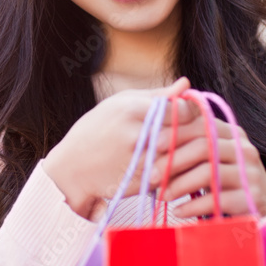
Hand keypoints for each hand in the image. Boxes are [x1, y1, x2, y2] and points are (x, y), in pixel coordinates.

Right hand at [43, 76, 191, 220]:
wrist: (71, 168)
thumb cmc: (95, 129)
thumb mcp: (119, 103)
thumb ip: (156, 95)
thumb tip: (186, 83)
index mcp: (132, 110)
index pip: (182, 109)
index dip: (190, 113)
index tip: (187, 115)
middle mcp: (137, 134)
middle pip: (184, 133)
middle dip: (192, 133)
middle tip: (194, 134)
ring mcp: (140, 160)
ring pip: (181, 155)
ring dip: (186, 153)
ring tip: (184, 149)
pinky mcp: (142, 182)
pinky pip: (171, 175)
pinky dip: (176, 170)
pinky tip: (171, 166)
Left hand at [152, 100, 265, 218]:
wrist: (260, 212)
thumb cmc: (222, 183)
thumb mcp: (207, 160)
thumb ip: (187, 146)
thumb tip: (150, 140)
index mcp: (232, 133)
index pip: (201, 124)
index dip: (175, 132)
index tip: (152, 144)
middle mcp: (244, 149)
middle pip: (203, 146)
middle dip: (172, 161)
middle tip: (151, 176)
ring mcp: (251, 173)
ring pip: (208, 172)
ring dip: (179, 185)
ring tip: (162, 196)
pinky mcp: (253, 197)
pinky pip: (217, 200)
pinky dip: (192, 206)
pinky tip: (178, 211)